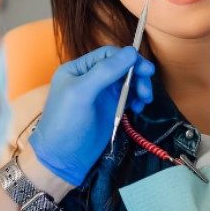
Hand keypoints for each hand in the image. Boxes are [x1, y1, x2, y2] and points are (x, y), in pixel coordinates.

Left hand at [29, 46, 154, 185]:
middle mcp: (90, 78)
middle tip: (147, 89)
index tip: (145, 69)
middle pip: (121, 66)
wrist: (62, 159)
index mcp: (78, 69)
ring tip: (145, 100)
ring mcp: (101, 94)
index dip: (128, 58)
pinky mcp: (110, 109)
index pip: (108, 54)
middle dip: (136, 75)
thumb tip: (131, 51)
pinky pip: (128, 97)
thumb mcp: (82, 93)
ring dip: (139, 87)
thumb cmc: (66, 123)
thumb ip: (105, 71)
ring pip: (127, 81)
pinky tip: (138, 107)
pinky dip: (136, 99)